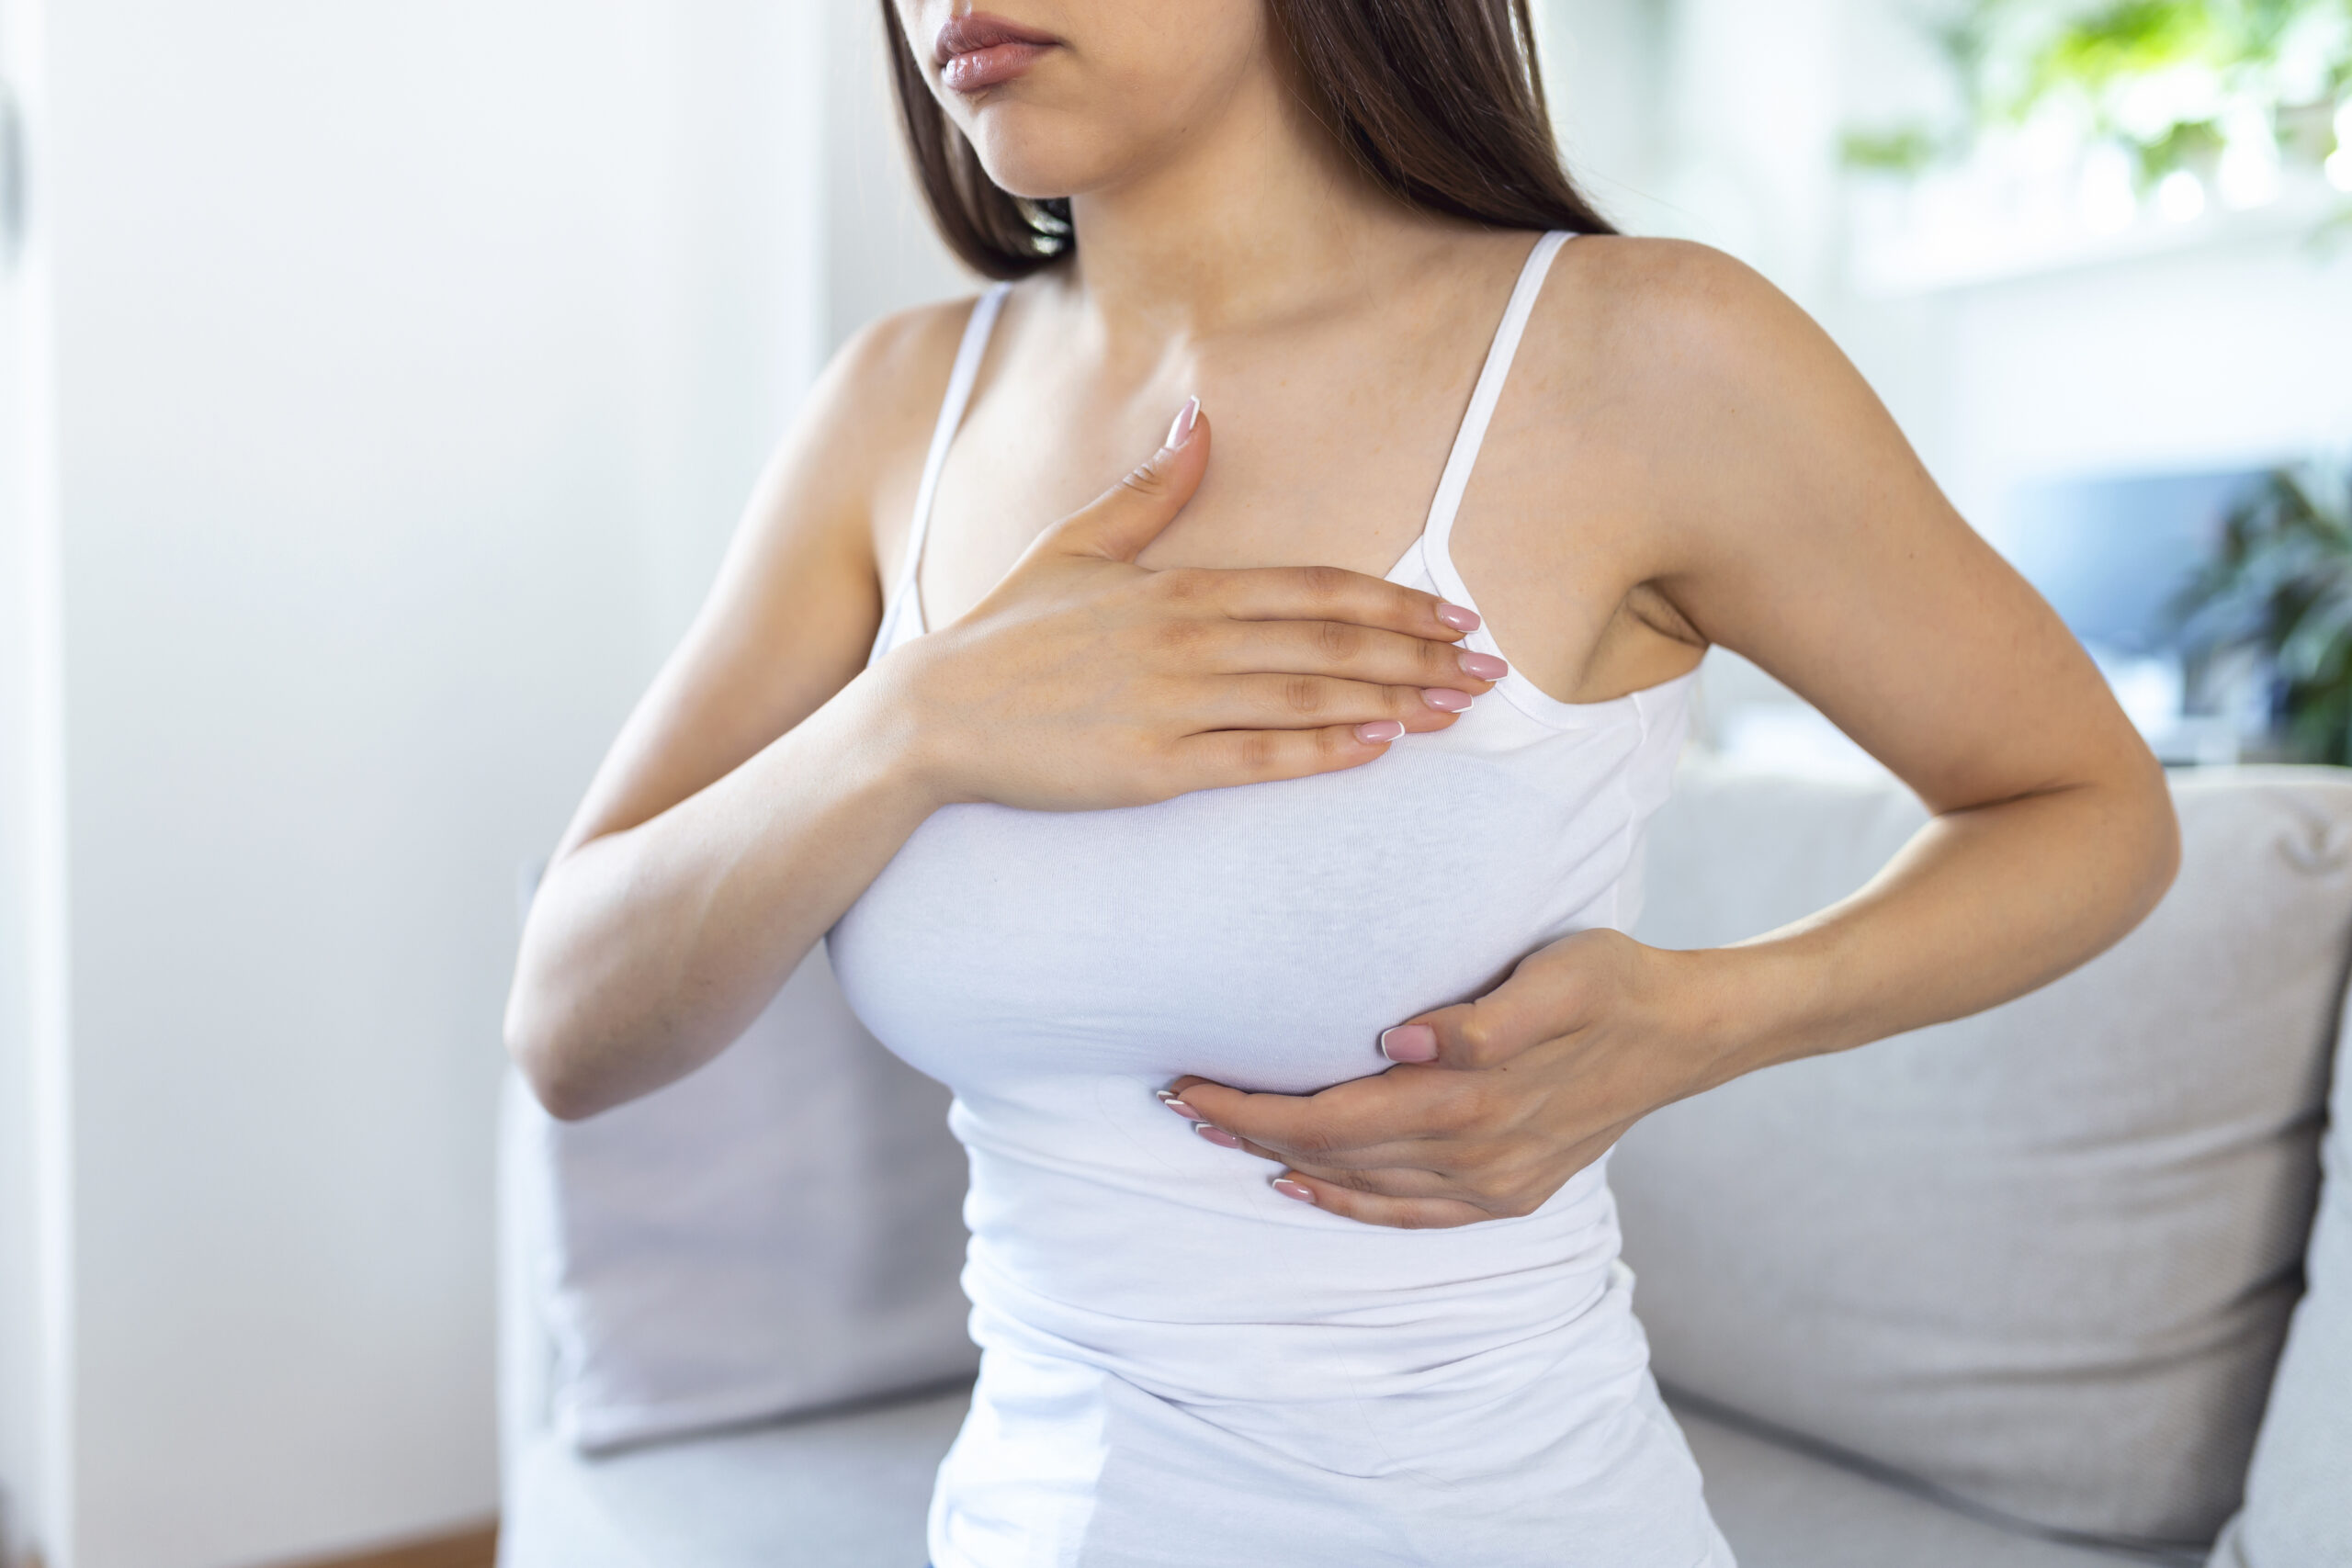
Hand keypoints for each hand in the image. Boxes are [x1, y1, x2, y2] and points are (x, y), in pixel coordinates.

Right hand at [880, 400, 1505, 811]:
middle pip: (1328, 640)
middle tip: (1491, 667)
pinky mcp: (1154, 767)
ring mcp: (1173, 706)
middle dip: (1418, 653)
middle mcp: (1187, 641)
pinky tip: (1378, 748)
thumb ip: (1150, 488)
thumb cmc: (1006, 634)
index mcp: (1179, 586)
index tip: (1455, 613)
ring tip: (1458, 709)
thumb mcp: (1075, 545)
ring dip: (1392, 701)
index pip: (1312, 588)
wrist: (932, 716)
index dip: (1392, 600)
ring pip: (1306, 697)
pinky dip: (1322, 750)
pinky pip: (1256, 758)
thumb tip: (1200, 415)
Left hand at [1166, 929, 1728, 1228]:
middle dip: (1249, 1131)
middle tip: (1180, 1103)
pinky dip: (1350, 1205)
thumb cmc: (1611, 983)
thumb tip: (1401, 1039)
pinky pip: (1410, 1214)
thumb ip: (1485, 1017)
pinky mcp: (1508, 1195)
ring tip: (1220, 1137)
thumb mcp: (1560, 975)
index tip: (1191, 1084)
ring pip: (1362, 1187)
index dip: (1254, 1108)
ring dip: (1287, 1163)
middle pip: (1332, 1154)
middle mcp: (1473, 1155)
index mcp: (1472, 1099)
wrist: (1686, 1035)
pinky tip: (1308, 1189)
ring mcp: (1491, 1185)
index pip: (1330, 1115)